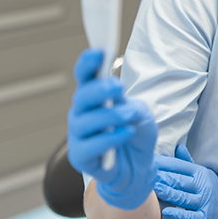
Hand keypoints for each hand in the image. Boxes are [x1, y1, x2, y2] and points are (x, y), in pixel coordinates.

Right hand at [67, 48, 156, 210]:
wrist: (138, 166)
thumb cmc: (134, 132)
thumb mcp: (138, 112)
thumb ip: (127, 103)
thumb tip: (118, 96)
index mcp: (93, 97)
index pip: (85, 77)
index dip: (88, 64)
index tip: (99, 52)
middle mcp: (81, 114)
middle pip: (82, 97)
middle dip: (99, 89)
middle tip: (119, 86)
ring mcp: (79, 136)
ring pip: (85, 122)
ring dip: (109, 115)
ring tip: (130, 115)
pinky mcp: (82, 158)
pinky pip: (91, 147)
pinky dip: (110, 139)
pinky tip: (126, 133)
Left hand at [154, 144, 217, 218]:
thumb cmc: (213, 193)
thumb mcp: (203, 175)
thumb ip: (189, 162)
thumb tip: (179, 146)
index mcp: (200, 173)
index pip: (179, 166)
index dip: (163, 163)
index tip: (148, 161)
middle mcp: (202, 185)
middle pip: (179, 180)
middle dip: (162, 177)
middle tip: (145, 174)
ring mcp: (204, 202)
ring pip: (183, 197)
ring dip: (168, 193)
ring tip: (153, 189)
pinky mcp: (204, 218)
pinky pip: (190, 216)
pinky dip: (178, 215)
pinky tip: (166, 212)